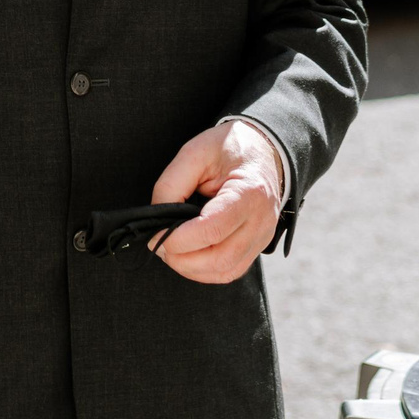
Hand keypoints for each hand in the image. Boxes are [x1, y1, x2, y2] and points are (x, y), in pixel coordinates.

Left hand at [146, 119, 284, 283]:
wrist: (263, 149)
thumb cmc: (230, 147)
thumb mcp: (195, 152)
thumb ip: (172, 184)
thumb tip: (157, 218)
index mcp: (249, 192)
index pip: (212, 230)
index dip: (178, 239)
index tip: (155, 234)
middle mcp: (261, 220)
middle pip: (220, 259)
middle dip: (182, 259)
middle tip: (159, 245)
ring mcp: (262, 236)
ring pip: (226, 271)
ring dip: (192, 269)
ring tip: (171, 252)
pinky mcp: (258, 245)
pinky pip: (232, 270)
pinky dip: (206, 271)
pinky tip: (189, 257)